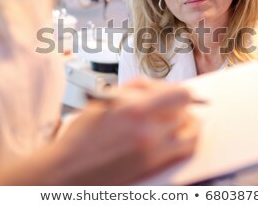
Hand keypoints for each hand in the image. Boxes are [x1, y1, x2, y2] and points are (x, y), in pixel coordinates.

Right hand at [54, 78, 198, 184]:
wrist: (68, 171)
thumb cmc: (81, 137)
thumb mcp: (104, 101)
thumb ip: (134, 90)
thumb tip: (157, 87)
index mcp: (135, 110)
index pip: (180, 95)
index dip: (179, 92)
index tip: (174, 94)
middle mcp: (149, 132)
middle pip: (186, 112)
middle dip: (179, 107)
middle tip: (170, 107)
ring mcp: (153, 152)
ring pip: (190, 133)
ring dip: (185, 124)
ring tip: (176, 122)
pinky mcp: (153, 168)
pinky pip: (184, 152)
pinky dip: (185, 143)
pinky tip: (175, 138)